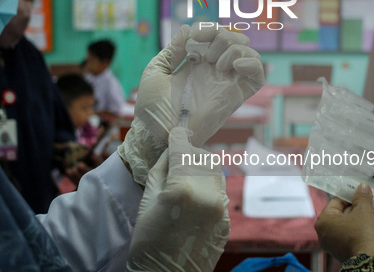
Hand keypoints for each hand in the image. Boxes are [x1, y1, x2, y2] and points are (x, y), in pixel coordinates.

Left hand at [118, 23, 264, 185]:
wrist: (156, 131)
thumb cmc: (152, 107)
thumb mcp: (156, 71)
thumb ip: (172, 50)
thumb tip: (185, 29)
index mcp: (197, 63)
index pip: (215, 36)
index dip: (210, 28)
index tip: (195, 35)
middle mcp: (215, 71)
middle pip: (235, 40)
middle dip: (223, 36)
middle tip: (205, 55)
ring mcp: (226, 83)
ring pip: (250, 54)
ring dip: (235, 49)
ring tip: (217, 64)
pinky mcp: (234, 96)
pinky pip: (258, 77)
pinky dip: (253, 63)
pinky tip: (235, 65)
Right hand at [126, 127, 228, 271]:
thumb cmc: (147, 243)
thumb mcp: (146, 202)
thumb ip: (162, 170)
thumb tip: (172, 149)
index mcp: (183, 189)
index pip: (183, 150)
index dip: (178, 137)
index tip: (176, 129)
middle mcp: (208, 196)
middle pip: (203, 156)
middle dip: (190, 153)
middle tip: (177, 158)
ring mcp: (221, 210)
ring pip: (216, 171)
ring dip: (201, 167)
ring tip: (185, 176)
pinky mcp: (227, 221)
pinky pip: (219, 192)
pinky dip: (207, 186)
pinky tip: (193, 197)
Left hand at [315, 183, 373, 267]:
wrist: (373, 263)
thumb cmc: (364, 234)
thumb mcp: (364, 211)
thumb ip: (362, 198)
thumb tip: (362, 187)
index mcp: (324, 222)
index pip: (336, 202)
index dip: (350, 196)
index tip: (361, 193)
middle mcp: (325, 234)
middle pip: (343, 214)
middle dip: (359, 209)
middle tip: (371, 204)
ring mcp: (335, 246)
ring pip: (350, 226)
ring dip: (364, 221)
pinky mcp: (346, 253)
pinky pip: (354, 237)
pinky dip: (364, 232)